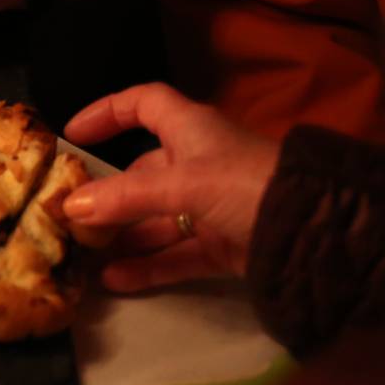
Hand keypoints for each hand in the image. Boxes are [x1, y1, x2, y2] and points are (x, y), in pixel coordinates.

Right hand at [61, 83, 280, 291]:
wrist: (319, 234)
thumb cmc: (247, 184)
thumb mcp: (183, 184)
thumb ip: (125, 197)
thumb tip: (69, 206)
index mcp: (192, 130)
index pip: (145, 104)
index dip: (108, 112)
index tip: (72, 134)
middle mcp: (199, 163)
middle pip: (142, 171)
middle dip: (106, 194)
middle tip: (66, 215)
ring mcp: (212, 206)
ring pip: (156, 218)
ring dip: (122, 236)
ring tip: (83, 255)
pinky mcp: (224, 245)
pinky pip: (176, 253)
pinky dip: (148, 266)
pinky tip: (114, 280)